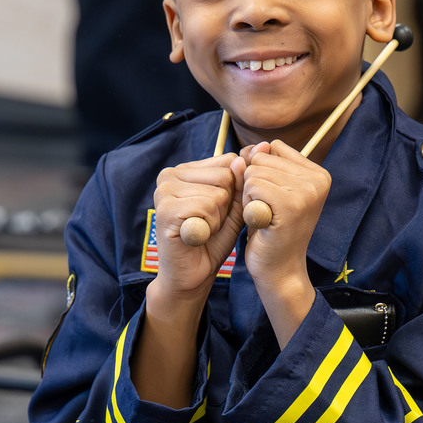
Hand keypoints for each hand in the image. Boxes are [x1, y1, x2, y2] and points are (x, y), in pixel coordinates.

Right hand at [152, 153, 245, 297]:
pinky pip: (206, 207)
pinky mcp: (165, 209)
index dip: (233, 192)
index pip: (229, 162)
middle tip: (209, 223)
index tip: (218, 211)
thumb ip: (243, 179)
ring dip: (217, 218)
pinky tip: (196, 235)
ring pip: (217, 193)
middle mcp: (169, 174)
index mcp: (184, 169)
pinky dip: (209, 226)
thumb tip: (259, 147)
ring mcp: (164, 191)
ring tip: (203, 229)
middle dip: (225, 205)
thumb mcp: (234, 206)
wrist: (193, 275)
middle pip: (225, 176)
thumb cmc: (212, 239)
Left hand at [240, 140, 330, 345]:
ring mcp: (308, 191)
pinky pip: (253, 186)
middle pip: (262, 157)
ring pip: (255, 171)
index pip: (273, 147)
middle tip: (266, 211)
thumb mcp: (265, 190)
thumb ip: (259, 165)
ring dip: (249, 196)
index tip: (269, 198)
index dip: (259, 170)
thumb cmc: (269, 231)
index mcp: (318, 173)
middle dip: (253, 183)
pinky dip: (249, 204)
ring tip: (264, 217)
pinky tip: (262, 221)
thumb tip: (252, 148)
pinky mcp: (293, 205)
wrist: (279, 271)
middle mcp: (318, 179)